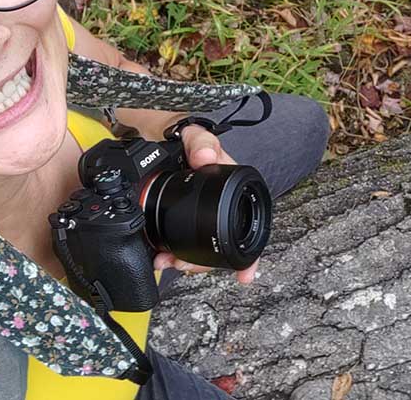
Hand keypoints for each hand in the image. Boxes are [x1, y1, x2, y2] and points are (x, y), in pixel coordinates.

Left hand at [152, 123, 259, 284]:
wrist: (163, 143)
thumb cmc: (188, 142)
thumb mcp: (196, 137)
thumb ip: (201, 142)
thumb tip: (206, 158)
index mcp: (231, 193)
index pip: (247, 227)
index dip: (249, 255)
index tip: (245, 274)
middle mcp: (219, 209)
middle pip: (219, 247)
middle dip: (202, 262)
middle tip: (183, 264)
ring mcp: (200, 217)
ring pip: (198, 250)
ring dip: (184, 260)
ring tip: (167, 261)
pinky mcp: (179, 221)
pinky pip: (179, 243)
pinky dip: (170, 252)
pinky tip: (160, 256)